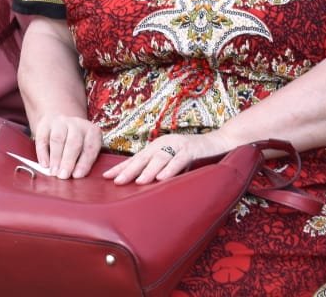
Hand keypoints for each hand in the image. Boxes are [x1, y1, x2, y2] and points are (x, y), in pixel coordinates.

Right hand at [31, 113, 103, 178]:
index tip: (77, 175)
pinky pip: (43, 138)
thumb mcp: (86, 149)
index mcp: (92, 131)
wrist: (62, 124)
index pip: (90, 147)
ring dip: (55, 158)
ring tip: (54, 172)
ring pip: (57, 139)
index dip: (84, 162)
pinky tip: (44, 164)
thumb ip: (84, 161)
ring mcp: (60, 122)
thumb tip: (75, 176)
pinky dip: (42, 153)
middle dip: (68, 161)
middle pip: (73, 142)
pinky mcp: (45, 124)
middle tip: (63, 176)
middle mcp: (77, 124)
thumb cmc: (78, 144)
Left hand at [106, 130, 230, 185]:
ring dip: (148, 171)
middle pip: (143, 158)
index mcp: (157, 147)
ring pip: (159, 159)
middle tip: (116, 181)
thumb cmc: (194, 154)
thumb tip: (144, 184)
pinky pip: (179, 160)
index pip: (136, 159)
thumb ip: (161, 170)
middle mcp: (164, 144)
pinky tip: (161, 178)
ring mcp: (177, 146)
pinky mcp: (191, 149)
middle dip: (128, 170)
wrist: (218, 141)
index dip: (122, 167)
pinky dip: (170, 169)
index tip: (107, 176)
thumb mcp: (174, 162)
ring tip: (138, 182)